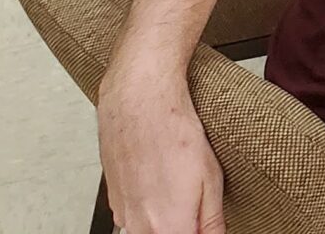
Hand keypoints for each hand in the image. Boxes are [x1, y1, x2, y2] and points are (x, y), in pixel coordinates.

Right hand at [99, 68, 225, 232]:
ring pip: (145, 233)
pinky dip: (148, 212)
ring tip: (178, 193)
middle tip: (193, 209)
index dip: (198, 233)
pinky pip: (132, 219)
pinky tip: (161, 187)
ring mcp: (122, 215)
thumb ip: (211, 221)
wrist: (138, 104)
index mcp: (168, 228)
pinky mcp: (113, 202)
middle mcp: (139, 227)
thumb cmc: (174, 135)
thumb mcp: (211, 179)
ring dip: (164, 224)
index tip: (203, 226)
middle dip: (183, 228)